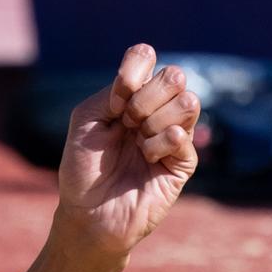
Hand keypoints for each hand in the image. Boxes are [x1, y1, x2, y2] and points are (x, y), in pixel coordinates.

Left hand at [56, 44, 200, 258]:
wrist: (90, 213)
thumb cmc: (83, 168)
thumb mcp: (85, 120)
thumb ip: (111, 92)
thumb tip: (141, 82)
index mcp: (130, 97)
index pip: (145, 58)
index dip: (133, 71)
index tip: (115, 99)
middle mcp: (155, 111)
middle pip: (174, 75)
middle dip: (146, 97)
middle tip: (126, 121)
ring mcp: (173, 135)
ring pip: (188, 101)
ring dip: (155, 119)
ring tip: (137, 142)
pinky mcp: (184, 161)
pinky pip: (183, 134)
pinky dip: (161, 142)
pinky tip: (147, 157)